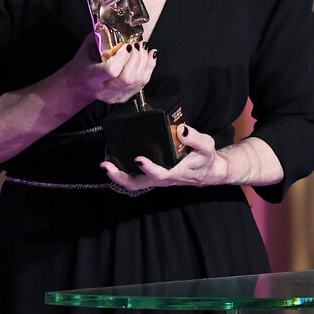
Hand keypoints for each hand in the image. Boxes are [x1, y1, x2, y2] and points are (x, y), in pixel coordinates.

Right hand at [62, 36, 156, 106]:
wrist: (78, 88)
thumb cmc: (80, 68)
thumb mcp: (84, 51)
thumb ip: (97, 38)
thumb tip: (112, 25)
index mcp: (91, 77)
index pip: (111, 70)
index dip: (123, 57)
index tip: (126, 44)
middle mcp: (104, 90)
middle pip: (128, 77)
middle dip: (137, 58)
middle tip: (137, 44)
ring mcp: (116, 95)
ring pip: (138, 81)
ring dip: (145, 61)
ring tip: (144, 47)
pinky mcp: (124, 97)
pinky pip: (142, 83)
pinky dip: (149, 67)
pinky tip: (150, 55)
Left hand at [100, 124, 226, 191]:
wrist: (208, 172)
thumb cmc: (205, 158)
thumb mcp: (206, 145)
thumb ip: (195, 138)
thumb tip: (182, 129)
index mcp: (176, 172)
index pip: (161, 175)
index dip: (149, 169)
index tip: (139, 159)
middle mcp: (164, 179)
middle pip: (138, 184)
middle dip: (120, 177)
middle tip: (106, 166)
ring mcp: (156, 179)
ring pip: (134, 183)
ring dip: (118, 175)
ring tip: (104, 163)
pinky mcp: (153, 176)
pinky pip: (135, 179)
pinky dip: (122, 172)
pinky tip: (114, 160)